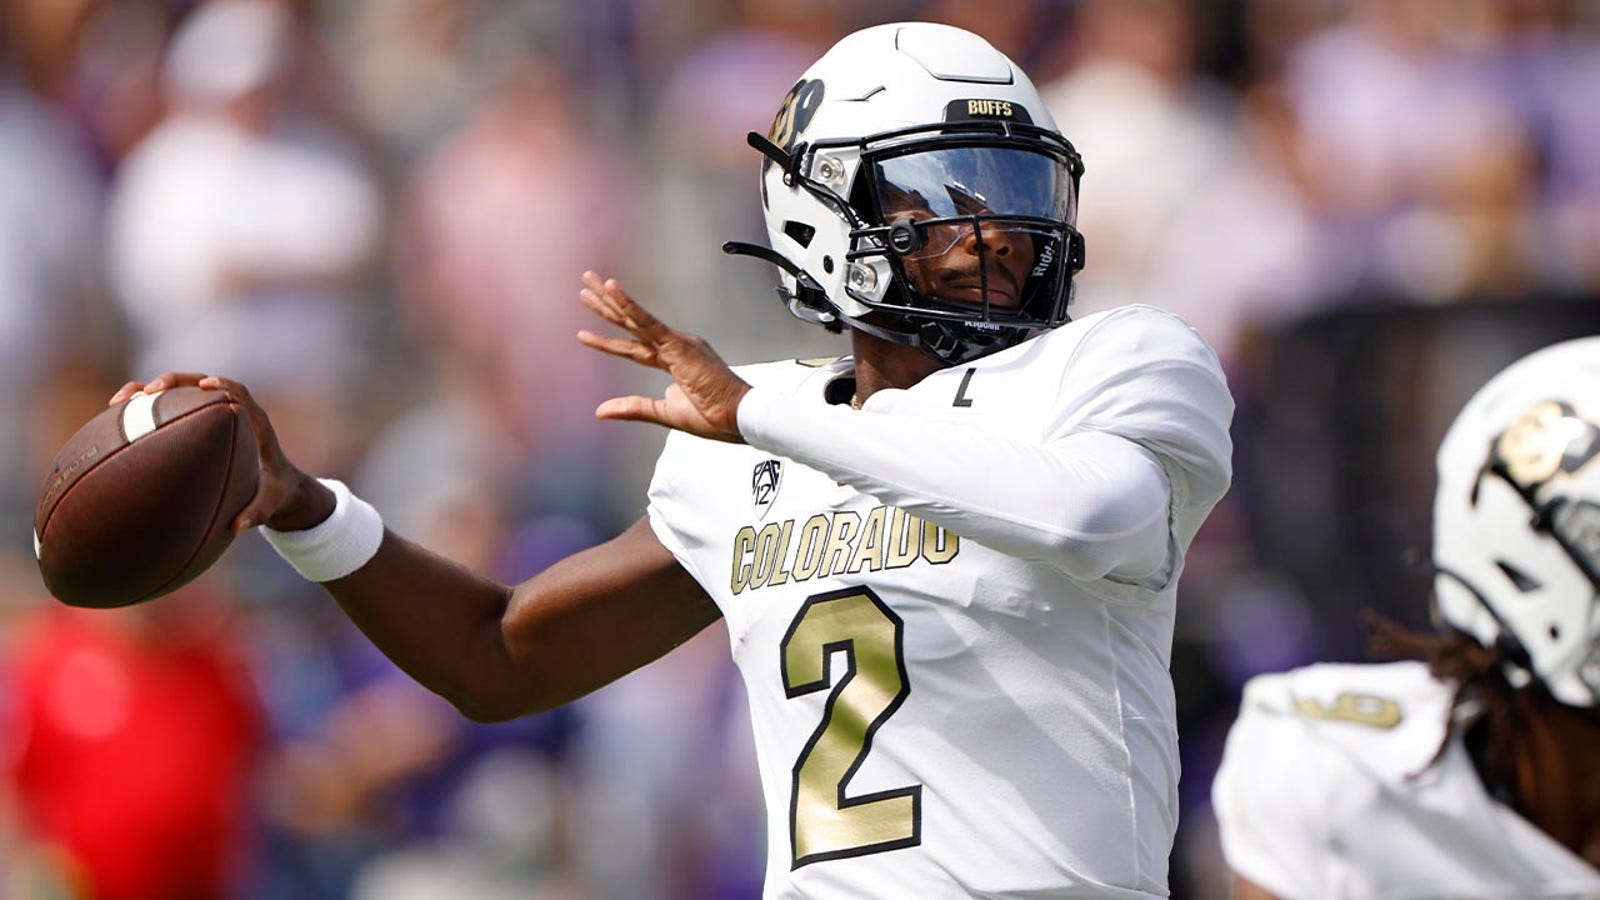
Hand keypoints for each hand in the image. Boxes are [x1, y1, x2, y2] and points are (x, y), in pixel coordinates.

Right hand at [108, 373, 332, 531]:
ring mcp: (209, 415)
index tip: (207, 386)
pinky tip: (114, 423)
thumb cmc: (275, 491)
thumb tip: (238, 526)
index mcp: (254, 423)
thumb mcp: (272, 503)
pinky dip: (142, 412)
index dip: (225, 386)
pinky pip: (166, 411)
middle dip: (174, 382)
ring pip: (177, 394)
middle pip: (200, 384)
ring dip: (148, 392)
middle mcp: (229, 411)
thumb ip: (259, 513)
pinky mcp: (194, 423)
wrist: (276, 485)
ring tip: (119, 402)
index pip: (240, 394)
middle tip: (151, 391)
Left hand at [577, 271, 751, 442]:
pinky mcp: (679, 345)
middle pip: (632, 323)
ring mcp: (678, 343)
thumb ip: (632, 408)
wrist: (740, 417)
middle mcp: (675, 346)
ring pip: (636, 318)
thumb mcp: (665, 412)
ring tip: (588, 282)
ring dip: (610, 299)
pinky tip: (612, 290)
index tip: (585, 333)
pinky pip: (648, 322)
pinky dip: (629, 306)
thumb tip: (600, 411)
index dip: (609, 340)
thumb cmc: (715, 416)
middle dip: (607, 305)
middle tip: (586, 284)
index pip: (635, 346)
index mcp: (674, 360)